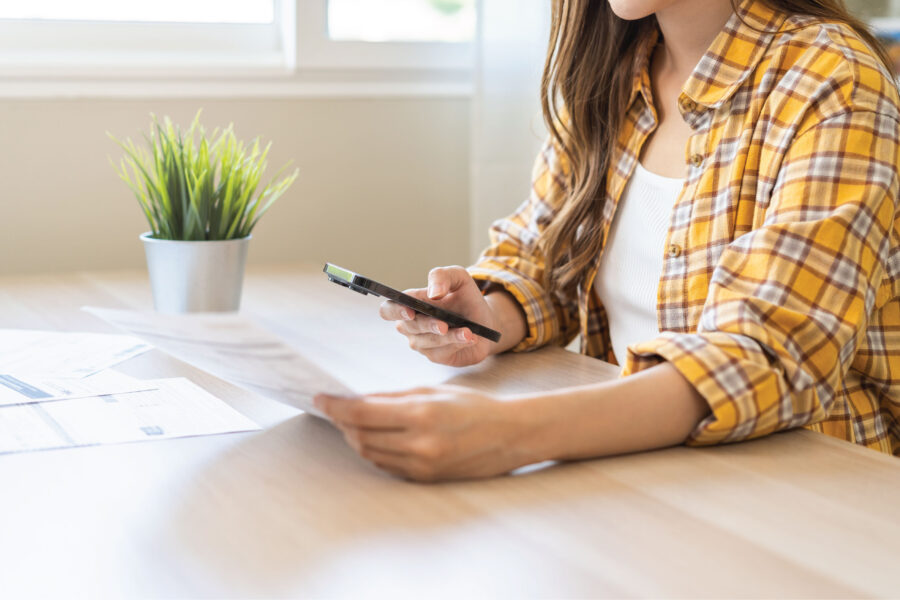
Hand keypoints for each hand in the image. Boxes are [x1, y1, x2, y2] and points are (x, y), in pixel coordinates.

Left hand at [314, 385, 542, 481]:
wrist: (510, 435)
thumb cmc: (474, 407)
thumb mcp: (433, 391)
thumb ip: (393, 397)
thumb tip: (357, 400)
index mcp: (421, 414)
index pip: (362, 412)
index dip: (336, 406)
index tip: (320, 398)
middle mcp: (419, 443)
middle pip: (361, 435)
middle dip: (342, 422)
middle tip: (333, 409)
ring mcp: (422, 465)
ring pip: (371, 453)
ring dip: (355, 438)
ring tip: (350, 423)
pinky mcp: (425, 478)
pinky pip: (388, 466)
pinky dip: (374, 451)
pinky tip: (373, 438)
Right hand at [380, 266, 498, 366]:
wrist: (485, 319)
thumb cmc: (465, 297)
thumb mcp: (458, 278)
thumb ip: (442, 276)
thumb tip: (433, 293)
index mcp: (410, 305)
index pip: (389, 309)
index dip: (396, 311)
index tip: (410, 311)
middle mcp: (411, 326)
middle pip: (410, 327)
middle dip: (427, 325)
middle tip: (443, 325)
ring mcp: (422, 343)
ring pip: (428, 342)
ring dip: (448, 337)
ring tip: (467, 332)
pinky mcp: (437, 356)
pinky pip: (442, 353)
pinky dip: (457, 344)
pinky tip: (470, 338)